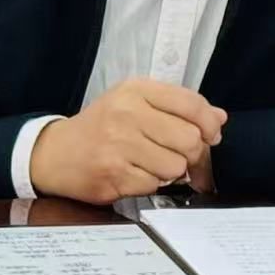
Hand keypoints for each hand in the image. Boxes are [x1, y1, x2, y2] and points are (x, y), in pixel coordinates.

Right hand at [30, 79, 225, 204]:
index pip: (191, 103)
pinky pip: (155, 184)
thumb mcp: (135, 104)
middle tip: (180, 155)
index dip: (209, 123)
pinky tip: (134, 174)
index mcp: (136, 90)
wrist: (55, 153)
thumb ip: (178, 108)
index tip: (211, 135)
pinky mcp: (114, 174)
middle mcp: (127, 113)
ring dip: (171, 171)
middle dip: (192, 152)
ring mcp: (119, 144)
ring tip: (152, 164)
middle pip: (190, 138)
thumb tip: (219, 119)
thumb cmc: (101, 127)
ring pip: (176, 166)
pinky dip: (150, 183)